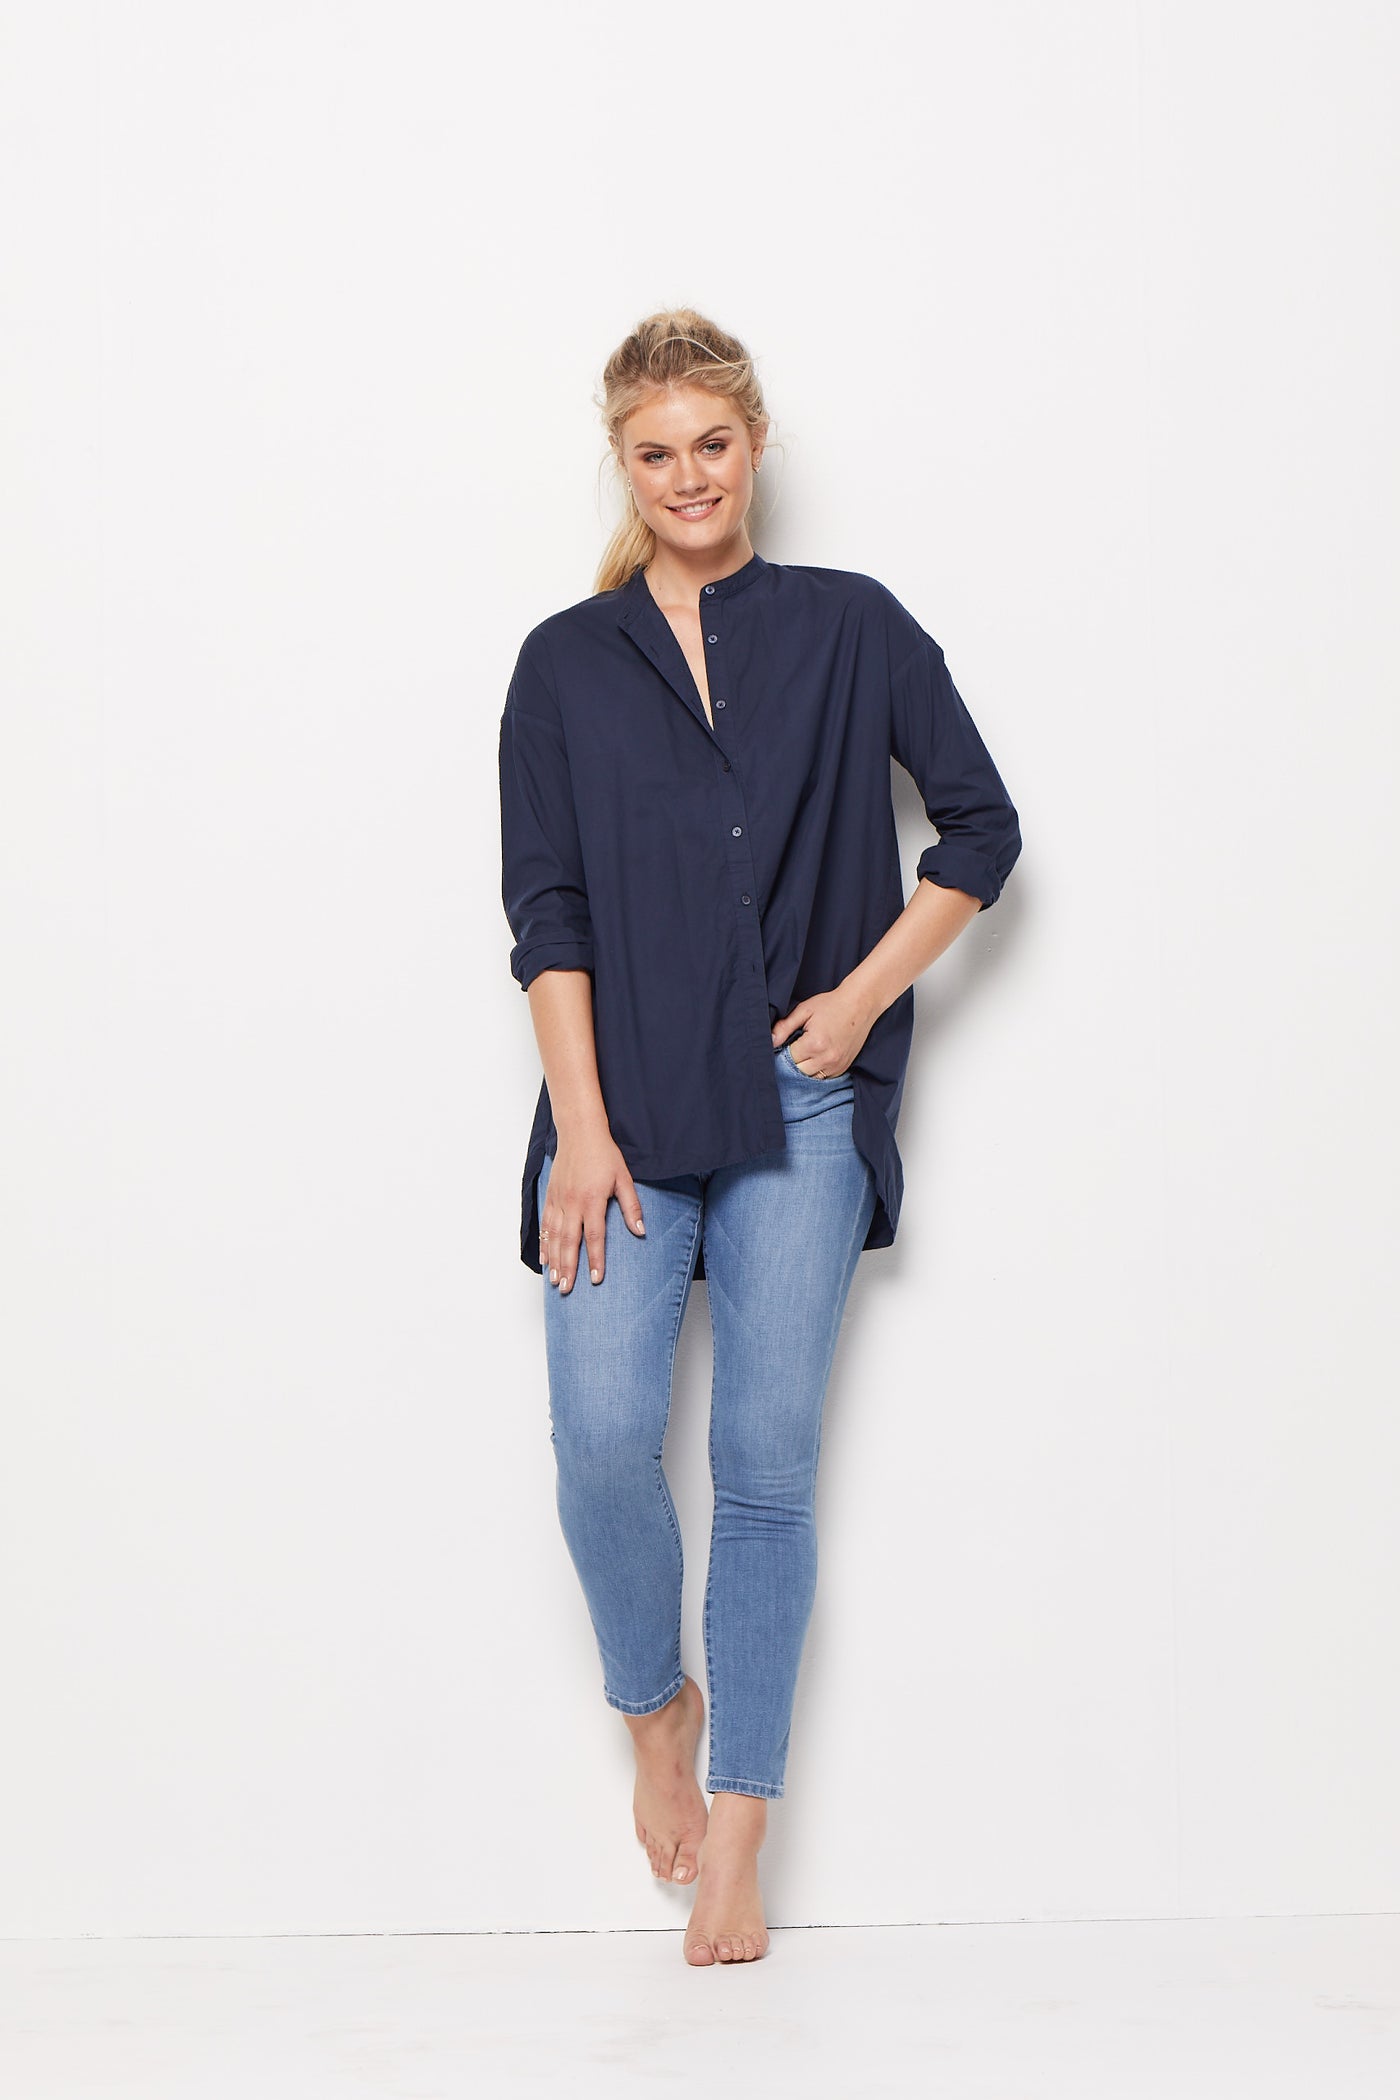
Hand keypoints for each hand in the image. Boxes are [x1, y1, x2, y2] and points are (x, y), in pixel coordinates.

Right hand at [540, 1125, 645, 1291]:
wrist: (579, 1132)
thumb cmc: (604, 1154)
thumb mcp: (624, 1178)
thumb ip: (631, 1206)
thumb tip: (641, 1231)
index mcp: (592, 1200)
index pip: (594, 1237)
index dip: (596, 1259)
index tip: (596, 1279)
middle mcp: (572, 1203)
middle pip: (569, 1242)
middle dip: (568, 1268)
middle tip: (567, 1289)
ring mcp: (559, 1200)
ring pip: (554, 1236)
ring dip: (554, 1260)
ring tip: (555, 1281)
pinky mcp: (551, 1196)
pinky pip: (545, 1225)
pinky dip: (544, 1243)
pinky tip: (544, 1258)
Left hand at [771, 981, 876, 1078]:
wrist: (860, 1004)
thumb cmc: (831, 1004)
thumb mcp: (804, 1010)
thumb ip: (785, 1027)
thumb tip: (770, 1041)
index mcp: (814, 1043)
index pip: (788, 1059)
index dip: (782, 1052)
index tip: (783, 1044)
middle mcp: (826, 1058)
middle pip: (797, 1072)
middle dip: (791, 1062)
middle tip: (792, 1049)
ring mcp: (836, 1065)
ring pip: (810, 1078)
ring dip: (803, 1069)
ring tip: (804, 1053)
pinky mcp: (843, 1068)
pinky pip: (823, 1078)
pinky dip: (816, 1071)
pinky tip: (814, 1058)